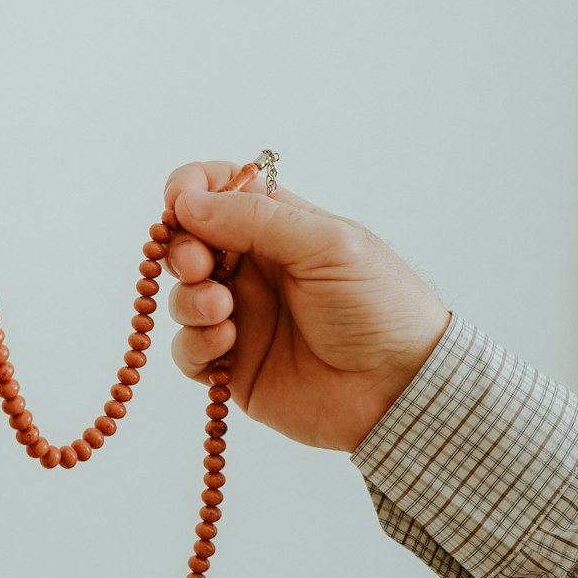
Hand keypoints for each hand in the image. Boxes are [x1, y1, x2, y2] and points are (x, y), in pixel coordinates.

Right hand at [164, 161, 451, 451]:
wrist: (400, 388)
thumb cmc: (381, 306)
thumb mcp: (328, 245)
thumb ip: (257, 219)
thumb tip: (188, 203)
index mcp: (279, 228)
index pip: (219, 191)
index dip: (190, 189)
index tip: (177, 202)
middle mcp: (253, 269)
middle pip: (188, 244)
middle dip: (182, 250)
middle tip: (199, 266)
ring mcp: (241, 317)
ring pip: (181, 297)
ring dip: (189, 299)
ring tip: (224, 311)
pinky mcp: (233, 366)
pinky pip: (187, 351)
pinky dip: (194, 343)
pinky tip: (225, 343)